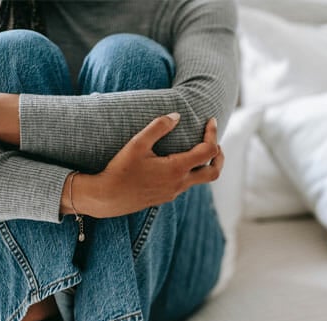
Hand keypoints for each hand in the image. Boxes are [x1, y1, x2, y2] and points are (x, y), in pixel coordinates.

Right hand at [63, 114, 223, 217]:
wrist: (107, 198)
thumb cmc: (121, 170)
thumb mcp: (138, 144)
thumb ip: (158, 127)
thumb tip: (177, 116)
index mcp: (176, 169)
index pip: (208, 151)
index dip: (212, 134)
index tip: (211, 121)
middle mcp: (179, 183)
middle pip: (214, 172)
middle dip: (219, 156)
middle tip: (216, 143)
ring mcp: (173, 193)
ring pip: (200, 180)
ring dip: (204, 164)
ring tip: (197, 150)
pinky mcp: (165, 197)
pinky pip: (185, 185)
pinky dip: (190, 172)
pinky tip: (177, 164)